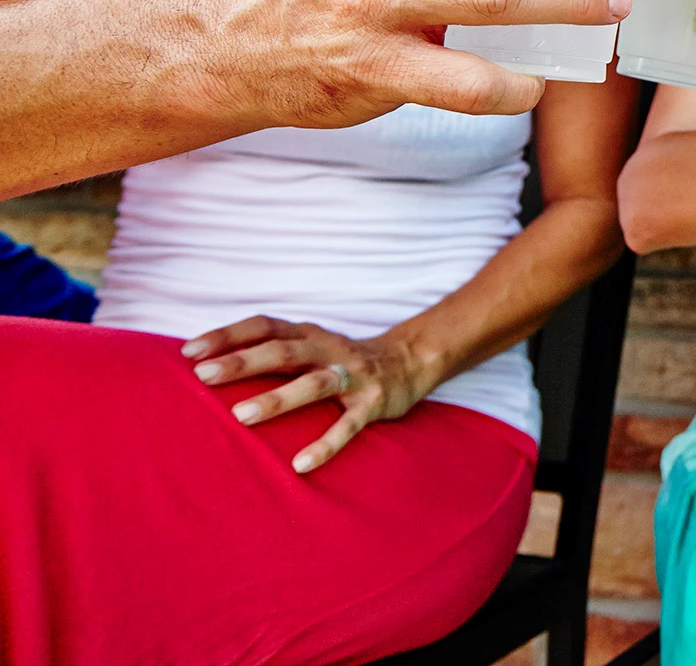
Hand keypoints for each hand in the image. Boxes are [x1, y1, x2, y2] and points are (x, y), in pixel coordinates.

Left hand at [181, 316, 436, 473]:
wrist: (411, 361)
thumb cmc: (343, 359)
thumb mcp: (311, 346)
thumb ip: (273, 352)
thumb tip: (211, 367)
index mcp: (309, 334)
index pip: (265, 326)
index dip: (229, 335)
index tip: (190, 352)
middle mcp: (329, 350)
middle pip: (283, 351)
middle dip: (243, 362)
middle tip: (204, 376)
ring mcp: (353, 376)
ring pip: (313, 384)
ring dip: (277, 398)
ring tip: (240, 416)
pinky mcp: (372, 404)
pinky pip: (347, 425)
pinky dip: (325, 444)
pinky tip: (300, 465)